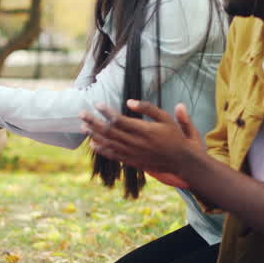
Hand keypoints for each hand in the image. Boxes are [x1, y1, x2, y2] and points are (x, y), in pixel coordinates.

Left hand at [80, 100, 203, 185]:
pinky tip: (92, 143)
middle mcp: (136, 142)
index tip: (97, 104)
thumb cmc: (175, 136)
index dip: (106, 112)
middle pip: (109, 131)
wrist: (182, 161)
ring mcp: (132, 153)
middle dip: (93, 121)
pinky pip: (113, 155)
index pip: (119, 120)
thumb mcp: (166, 118)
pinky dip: (101, 149)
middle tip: (81, 113)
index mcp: (144, 130)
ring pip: (108, 143)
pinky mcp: (132, 161)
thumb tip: (129, 101)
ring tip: (82, 126)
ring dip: (94, 134)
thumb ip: (148, 108)